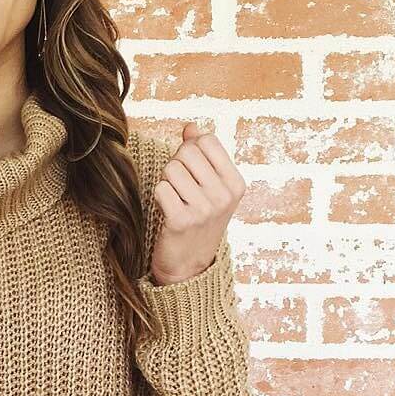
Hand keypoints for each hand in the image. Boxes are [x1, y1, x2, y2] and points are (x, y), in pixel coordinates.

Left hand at [147, 125, 245, 286]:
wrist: (189, 267)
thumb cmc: (198, 223)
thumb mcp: (210, 188)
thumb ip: (202, 155)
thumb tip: (190, 127)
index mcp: (235, 184)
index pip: (206, 141)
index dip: (191, 151)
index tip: (193, 175)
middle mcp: (223, 196)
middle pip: (186, 152)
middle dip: (177, 166)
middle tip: (181, 191)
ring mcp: (203, 209)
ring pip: (171, 169)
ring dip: (166, 183)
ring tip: (175, 202)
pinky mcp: (180, 221)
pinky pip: (160, 189)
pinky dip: (159, 198)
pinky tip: (168, 213)